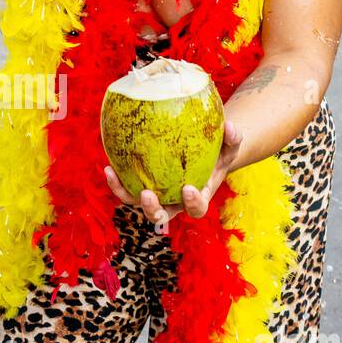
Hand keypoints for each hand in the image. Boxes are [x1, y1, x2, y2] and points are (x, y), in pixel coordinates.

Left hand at [104, 119, 243, 229]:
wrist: (201, 155)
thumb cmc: (217, 152)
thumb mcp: (228, 147)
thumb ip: (232, 139)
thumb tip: (231, 126)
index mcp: (197, 198)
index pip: (195, 208)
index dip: (192, 203)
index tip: (187, 188)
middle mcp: (174, 203)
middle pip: (161, 216)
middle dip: (152, 209)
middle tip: (146, 194)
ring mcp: (156, 196)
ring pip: (136, 204)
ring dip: (123, 193)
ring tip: (112, 175)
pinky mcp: (140, 186)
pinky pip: (126, 187)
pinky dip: (116, 180)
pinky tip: (108, 165)